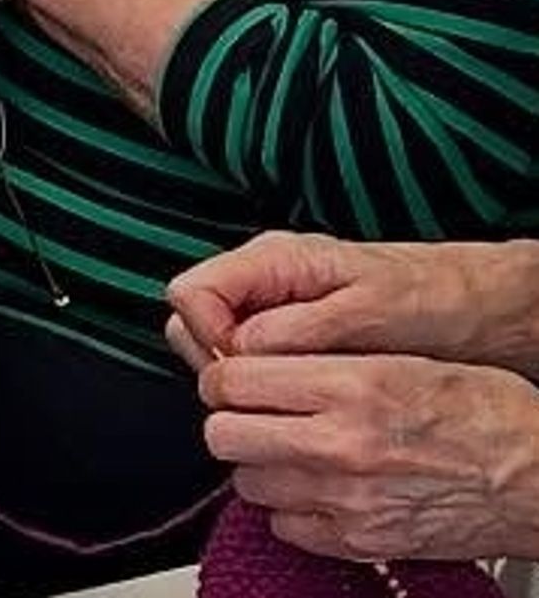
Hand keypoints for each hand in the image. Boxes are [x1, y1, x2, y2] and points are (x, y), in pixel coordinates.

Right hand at [168, 231, 523, 374]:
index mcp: (271, 260)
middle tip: (267, 394)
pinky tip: (296, 401)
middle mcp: (260, 280)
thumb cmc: (428, 300)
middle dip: (215, 364)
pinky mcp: (286, 335)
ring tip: (287, 399)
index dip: (206, 339)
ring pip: (211, 344)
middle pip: (189, 320)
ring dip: (238, 379)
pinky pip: (246, 361)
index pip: (189, 293)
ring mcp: (270, 307)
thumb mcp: (367, 313)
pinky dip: (261, 386)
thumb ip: (300, 326)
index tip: (244, 373)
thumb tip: (242, 349)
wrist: (472, 306)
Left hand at [200, 351, 538, 561]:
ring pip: (248, 482)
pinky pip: (286, 526)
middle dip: (229, 420)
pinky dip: (289, 507)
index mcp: (350, 385)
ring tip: (285, 448)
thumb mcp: (403, 357)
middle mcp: (342, 444)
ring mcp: (349, 499)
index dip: (222, 374)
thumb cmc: (487, 414)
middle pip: (225, 433)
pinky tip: (312, 486)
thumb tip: (263, 357)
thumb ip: (324, 358)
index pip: (234, 378)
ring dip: (258, 463)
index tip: (230, 375)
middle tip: (247, 412)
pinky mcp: (362, 541)